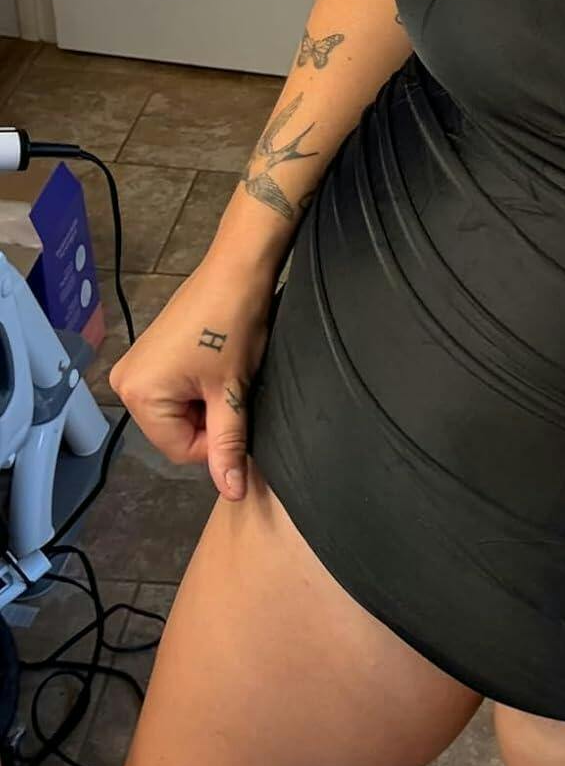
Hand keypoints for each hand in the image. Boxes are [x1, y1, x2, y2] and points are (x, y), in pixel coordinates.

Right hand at [107, 256, 277, 500]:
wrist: (237, 272)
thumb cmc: (233, 327)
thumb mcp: (231, 393)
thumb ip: (228, 446)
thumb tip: (232, 494)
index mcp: (138, 395)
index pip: (180, 450)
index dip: (216, 444)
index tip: (238, 415)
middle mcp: (125, 384)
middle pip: (175, 433)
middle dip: (209, 423)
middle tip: (233, 391)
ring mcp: (134, 368)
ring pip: (177, 414)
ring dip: (206, 406)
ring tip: (226, 376)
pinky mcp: (148, 357)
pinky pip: (173, 393)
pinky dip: (198, 390)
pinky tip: (217, 367)